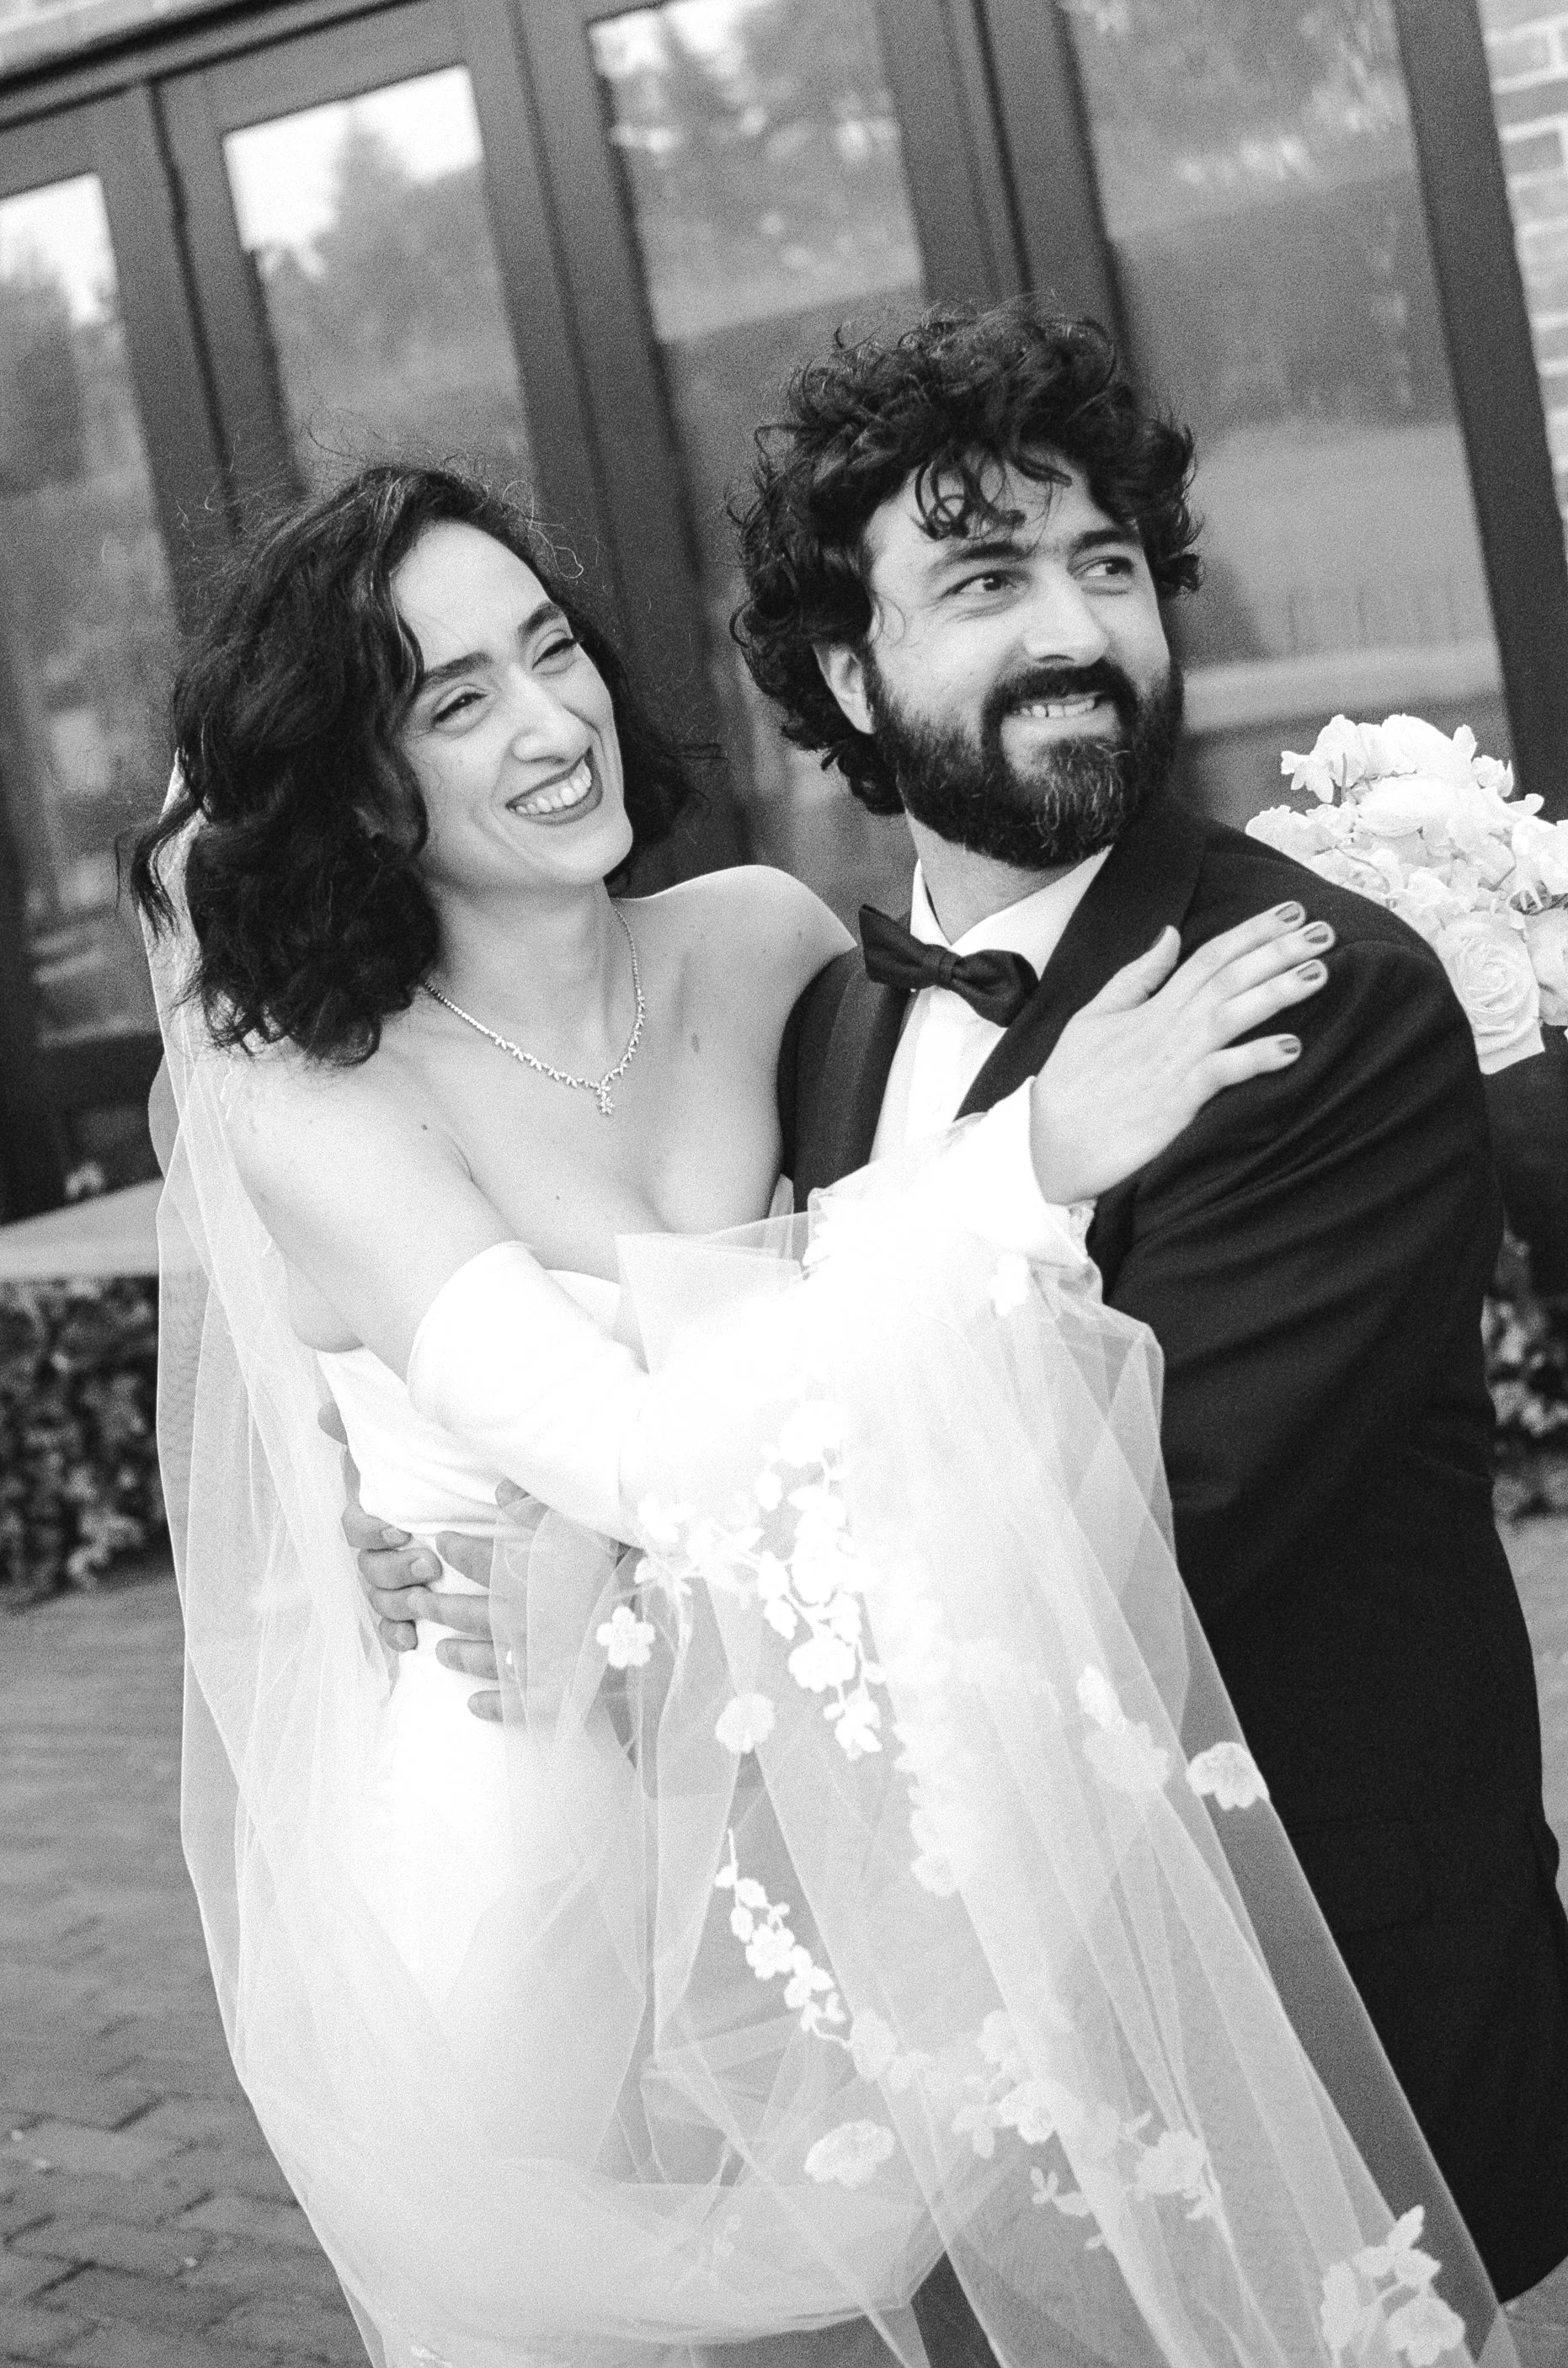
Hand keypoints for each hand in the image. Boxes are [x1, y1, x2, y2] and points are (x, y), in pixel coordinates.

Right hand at [322, 1403, 499, 1683]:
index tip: (398, 1529)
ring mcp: (392, 1580)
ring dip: (398, 1601)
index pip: (355, 1527)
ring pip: (378, 1598)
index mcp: (377, 1515)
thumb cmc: (441, 1476)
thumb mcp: (412, 1451)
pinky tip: (411, 1640)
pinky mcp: (410, 1607)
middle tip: (426, 1562)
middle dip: (393, 1568)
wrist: (483, 1505)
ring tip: (426, 1597)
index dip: (370, 1531)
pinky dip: (395, 1635)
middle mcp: (379, 1549)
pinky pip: (390, 1628)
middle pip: (368, 1567)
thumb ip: (365, 1433)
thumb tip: (323, 1409)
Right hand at [1029, 901, 1331, 1202]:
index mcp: (1152, 1007)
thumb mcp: (1093, 1018)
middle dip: (1278, 949)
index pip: (1208, 957)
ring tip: (1320, 971)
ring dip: (1277, 991)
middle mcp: (1169, 1028)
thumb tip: (1168, 934)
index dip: (1251, 931)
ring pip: (1232, 1015)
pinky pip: (1221, 1074)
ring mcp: (1174, 1064)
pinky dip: (1254, 1059)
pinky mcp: (1176, 1103)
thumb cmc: (1072, 1085)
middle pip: (1230, 977)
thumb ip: (1135, 977)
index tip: (1291, 911)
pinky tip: (1291, 1049)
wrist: (1050, 1147)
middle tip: (1324, 929)